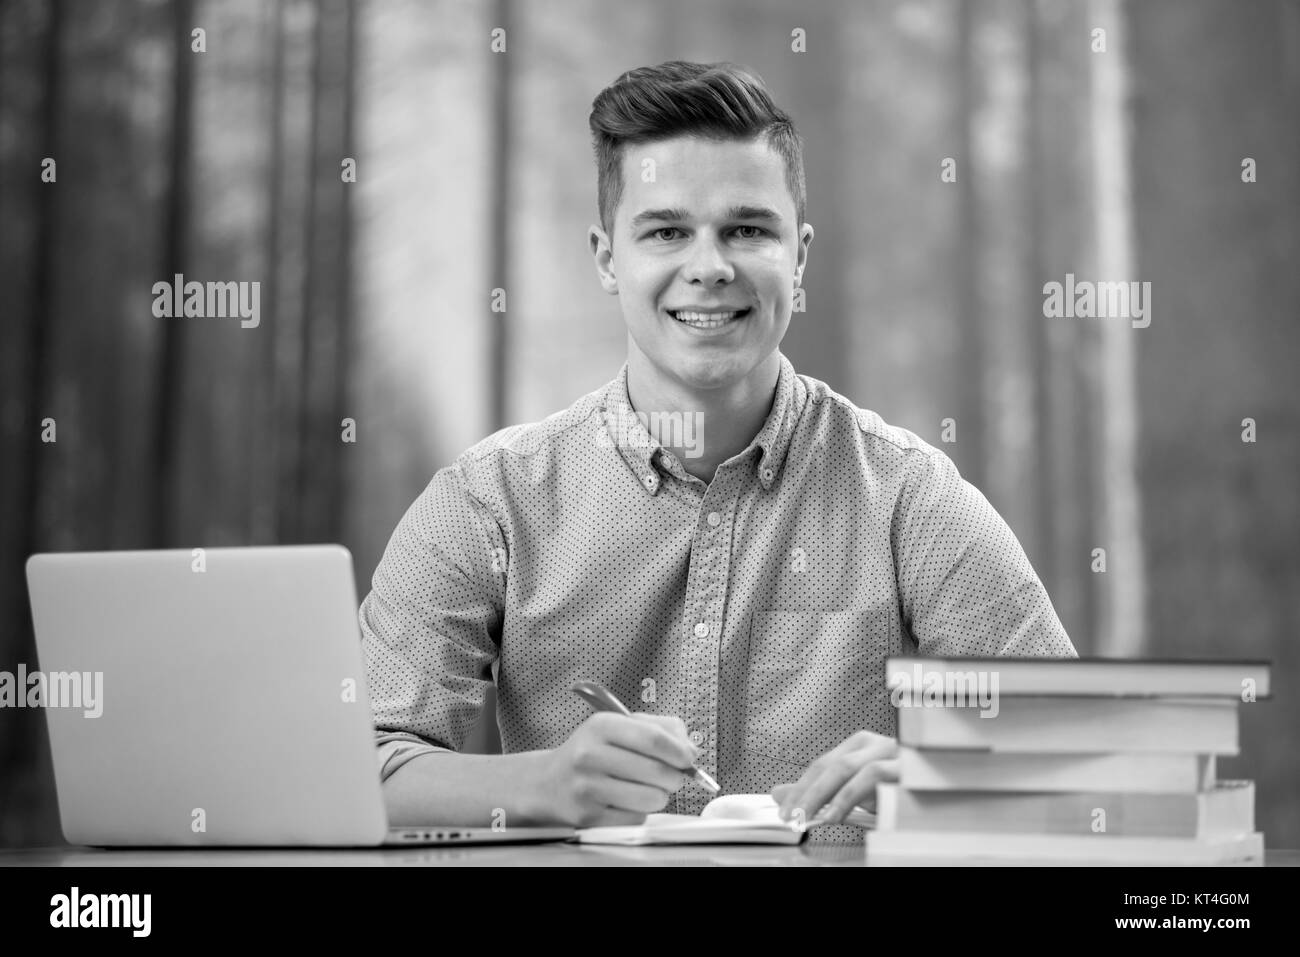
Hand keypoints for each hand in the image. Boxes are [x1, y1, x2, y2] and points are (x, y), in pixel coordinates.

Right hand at [535, 712, 696, 826]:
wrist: (549, 783)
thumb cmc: (594, 752)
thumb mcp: (620, 726)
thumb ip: (661, 729)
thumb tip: (691, 751)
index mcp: (601, 726)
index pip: (653, 738)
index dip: (679, 751)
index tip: (689, 758)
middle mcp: (590, 755)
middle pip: (657, 771)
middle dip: (675, 777)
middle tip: (672, 777)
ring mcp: (587, 787)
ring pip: (651, 799)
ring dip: (659, 797)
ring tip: (647, 789)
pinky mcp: (588, 817)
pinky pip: (636, 819)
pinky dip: (639, 812)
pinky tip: (625, 802)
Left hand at [772, 730, 898, 826]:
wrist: (952, 793)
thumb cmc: (904, 793)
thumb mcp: (858, 793)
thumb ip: (821, 792)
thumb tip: (780, 793)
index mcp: (864, 746)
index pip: (824, 763)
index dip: (801, 786)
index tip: (784, 808)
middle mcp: (878, 743)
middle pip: (832, 764)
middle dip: (805, 791)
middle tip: (790, 815)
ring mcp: (895, 753)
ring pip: (849, 767)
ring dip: (823, 795)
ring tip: (809, 817)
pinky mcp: (908, 767)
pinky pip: (873, 777)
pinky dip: (850, 796)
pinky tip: (837, 814)